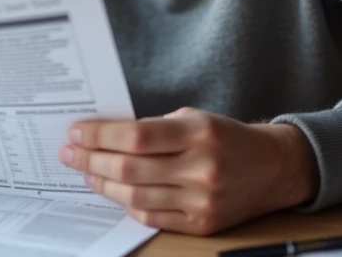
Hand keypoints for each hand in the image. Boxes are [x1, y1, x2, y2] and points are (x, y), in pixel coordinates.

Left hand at [58, 107, 317, 234]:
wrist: (273, 168)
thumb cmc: (226, 137)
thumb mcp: (194, 118)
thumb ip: (154, 129)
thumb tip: (104, 135)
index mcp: (198, 133)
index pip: (136, 137)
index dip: (100, 135)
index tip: (76, 131)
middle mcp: (201, 168)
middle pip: (130, 168)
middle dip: (91, 159)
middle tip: (68, 152)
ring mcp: (201, 201)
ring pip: (136, 196)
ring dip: (103, 183)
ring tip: (85, 171)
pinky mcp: (202, 224)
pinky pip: (152, 217)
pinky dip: (127, 204)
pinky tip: (114, 190)